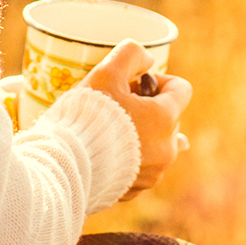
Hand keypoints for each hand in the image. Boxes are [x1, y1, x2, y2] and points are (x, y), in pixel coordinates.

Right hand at [81, 40, 191, 200]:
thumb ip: (131, 54)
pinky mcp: (136, 190)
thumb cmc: (85, 117)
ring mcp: (153, 173)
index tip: (132, 83)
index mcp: (165, 119)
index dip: (158, 79)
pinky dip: (128, 157)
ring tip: (108, 130)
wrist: (63, 166)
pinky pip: (140, 167)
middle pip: (168, 117)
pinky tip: (105, 152)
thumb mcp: (105, 72)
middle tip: (115, 104)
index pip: (181, 89)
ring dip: (139, 133)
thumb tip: (148, 60)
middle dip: (147, 107)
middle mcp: (167, 149)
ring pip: (155, 143)